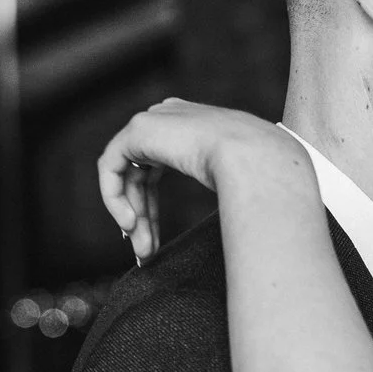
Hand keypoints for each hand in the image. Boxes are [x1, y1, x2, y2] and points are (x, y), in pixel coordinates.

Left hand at [96, 99, 307, 249]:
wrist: (258, 160)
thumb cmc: (261, 177)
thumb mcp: (237, 183)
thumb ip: (223, 188)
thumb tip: (231, 219)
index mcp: (194, 127)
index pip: (158, 168)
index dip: (151, 206)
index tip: (153, 240)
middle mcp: (171, 118)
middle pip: (141, 176)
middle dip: (143, 217)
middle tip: (146, 253)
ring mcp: (155, 120)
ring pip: (126, 176)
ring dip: (132, 216)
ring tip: (143, 250)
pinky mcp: (138, 130)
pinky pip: (111, 167)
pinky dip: (115, 198)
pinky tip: (130, 225)